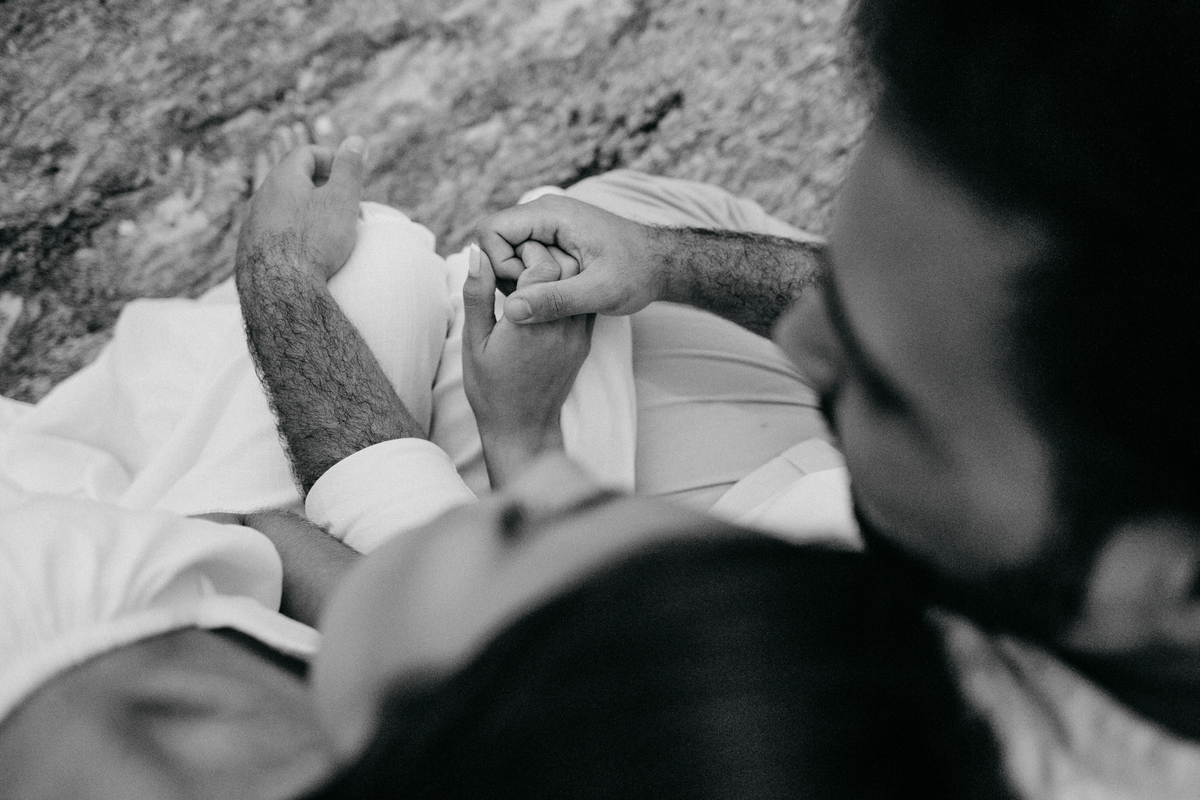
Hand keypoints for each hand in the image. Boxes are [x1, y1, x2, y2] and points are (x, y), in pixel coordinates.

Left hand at [237, 136, 367, 282]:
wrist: (280, 288)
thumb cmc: (314, 241)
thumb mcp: (342, 200)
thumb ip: (350, 168)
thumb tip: (356, 141)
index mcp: (282, 179)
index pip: (305, 154)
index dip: (331, 159)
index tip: (349, 176)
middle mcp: (260, 197)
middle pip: (293, 181)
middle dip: (321, 188)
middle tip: (345, 206)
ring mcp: (251, 225)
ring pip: (281, 209)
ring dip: (305, 213)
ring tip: (328, 233)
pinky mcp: (248, 251)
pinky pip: (272, 234)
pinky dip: (291, 235)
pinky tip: (306, 254)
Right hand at [462, 241, 594, 486]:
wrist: (524, 428)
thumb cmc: (491, 388)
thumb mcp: (475, 341)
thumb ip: (478, 294)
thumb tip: (475, 254)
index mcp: (531, 321)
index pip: (543, 262)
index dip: (525, 251)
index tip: (508, 259)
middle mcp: (562, 324)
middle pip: (567, 266)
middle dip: (543, 255)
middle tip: (519, 261)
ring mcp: (578, 334)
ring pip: (578, 283)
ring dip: (557, 272)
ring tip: (530, 278)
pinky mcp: (584, 342)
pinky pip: (583, 303)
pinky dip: (566, 292)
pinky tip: (545, 297)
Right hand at [474, 195, 662, 323]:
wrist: (662, 263)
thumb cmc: (637, 273)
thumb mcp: (599, 293)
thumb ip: (555, 301)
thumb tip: (511, 310)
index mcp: (550, 214)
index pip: (490, 230)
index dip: (498, 265)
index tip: (525, 288)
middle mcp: (544, 213)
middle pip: (495, 242)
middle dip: (509, 275)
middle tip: (543, 297)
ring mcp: (548, 225)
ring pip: (508, 252)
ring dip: (521, 280)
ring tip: (555, 295)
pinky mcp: (553, 239)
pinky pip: (524, 257)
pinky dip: (532, 279)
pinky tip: (557, 293)